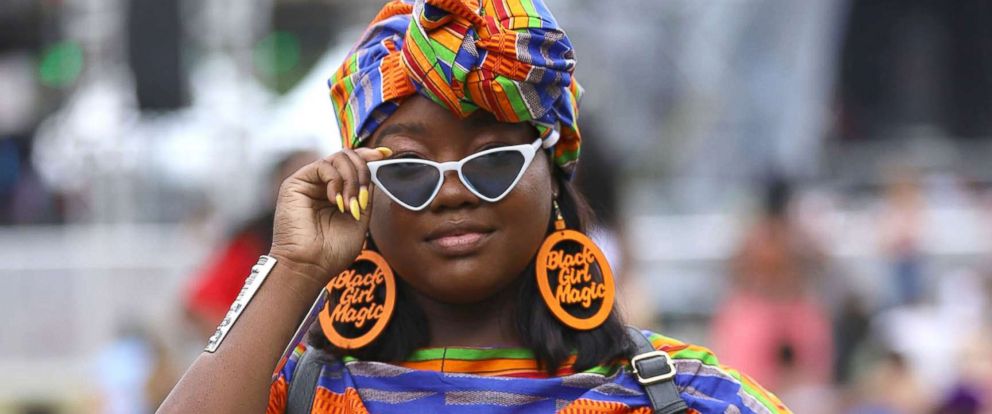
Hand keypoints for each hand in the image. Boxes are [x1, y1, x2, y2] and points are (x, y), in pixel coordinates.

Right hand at [268, 147, 391, 287]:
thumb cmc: (333, 251)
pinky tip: (337, 202)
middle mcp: (322, 184)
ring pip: (339, 158)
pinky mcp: (296, 183)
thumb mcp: (360, 218)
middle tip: (363, 200)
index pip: (353, 164)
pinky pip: (324, 166)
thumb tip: (373, 170)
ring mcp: (309, 182)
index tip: (385, 154)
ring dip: (352, 181)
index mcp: (336, 192)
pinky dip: (337, 182)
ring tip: (350, 206)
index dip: (369, 155)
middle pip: (348, 157)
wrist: (310, 267)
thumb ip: (365, 194)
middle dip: (363, 173)